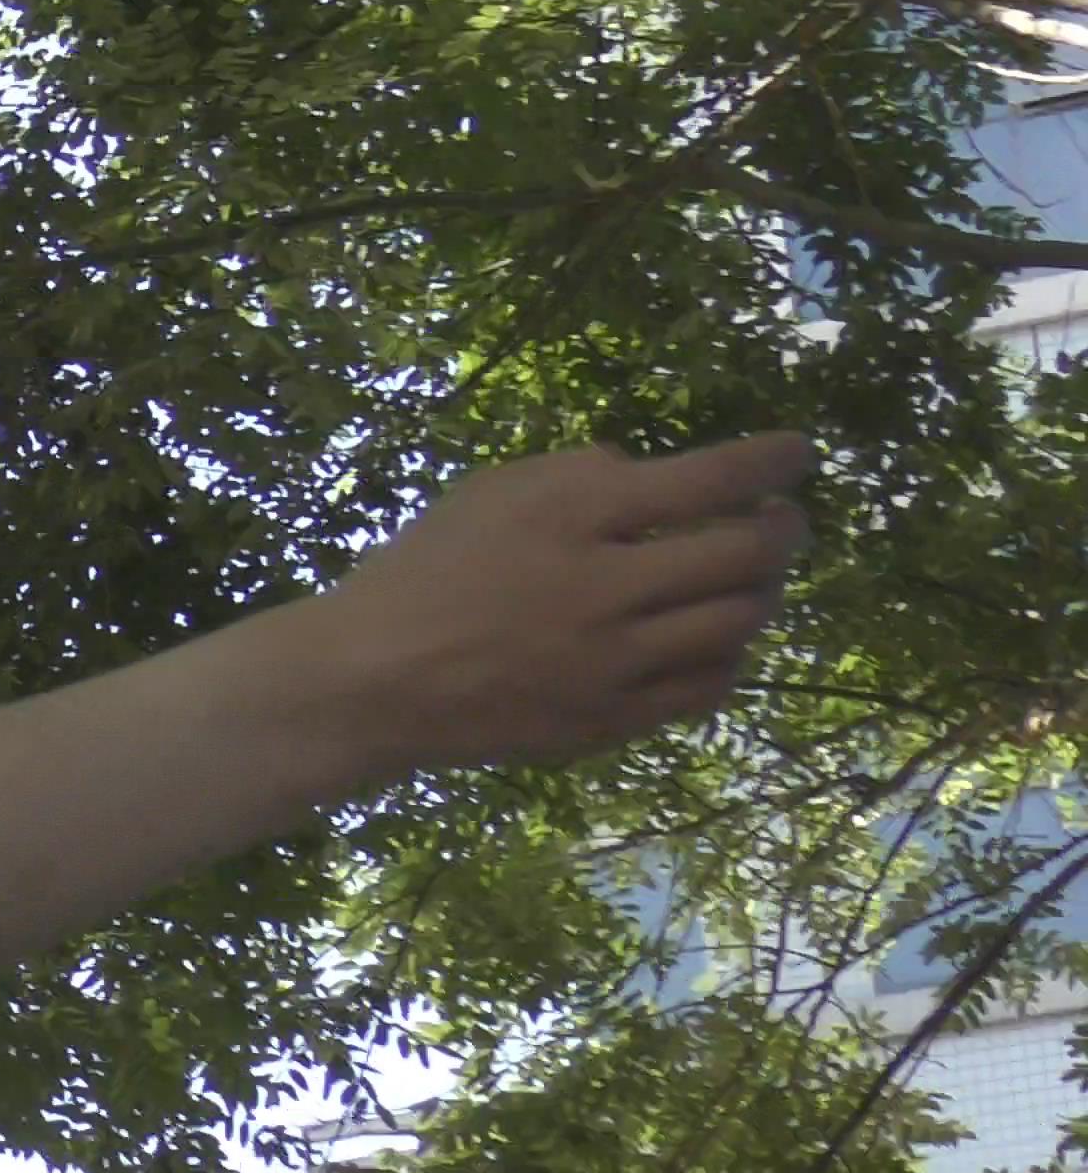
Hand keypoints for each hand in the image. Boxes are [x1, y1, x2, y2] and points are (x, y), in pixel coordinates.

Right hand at [304, 432, 815, 774]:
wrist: (374, 679)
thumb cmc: (424, 572)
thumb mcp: (488, 493)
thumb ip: (574, 474)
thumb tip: (649, 474)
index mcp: (573, 517)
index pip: (708, 480)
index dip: (770, 462)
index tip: (798, 453)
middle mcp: (607, 587)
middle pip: (744, 556)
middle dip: (782, 531)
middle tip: (784, 522)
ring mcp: (614, 662)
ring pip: (737, 624)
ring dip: (760, 594)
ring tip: (752, 581)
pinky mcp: (610, 720)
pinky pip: (706, 687)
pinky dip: (726, 656)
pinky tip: (712, 641)